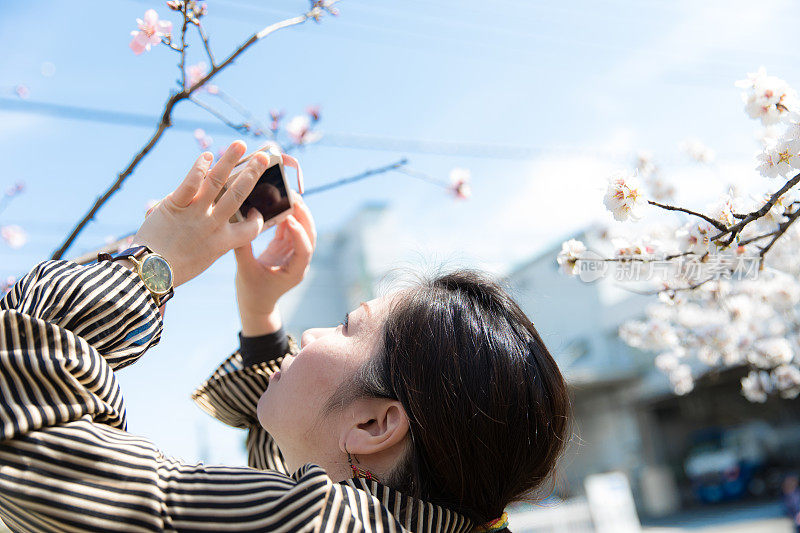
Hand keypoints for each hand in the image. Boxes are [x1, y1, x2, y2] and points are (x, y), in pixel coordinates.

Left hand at [133, 141, 267, 287]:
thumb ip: (209, 239)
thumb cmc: (172, 270)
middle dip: (253, 173)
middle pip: (239, 194)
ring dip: (230, 160)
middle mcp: (213, 225)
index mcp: (223, 242)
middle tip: (264, 157)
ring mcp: (195, 214)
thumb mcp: (201, 259)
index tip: (255, 212)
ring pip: (217, 182)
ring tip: (240, 145)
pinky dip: (199, 167)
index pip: (251, 229)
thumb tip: (208, 220)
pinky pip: (190, 183)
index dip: (257, 219)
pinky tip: (207, 156)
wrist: (148, 272)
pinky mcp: (174, 206)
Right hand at [234, 193, 315, 329]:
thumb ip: (243, 250)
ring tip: (289, 195)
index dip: (299, 234)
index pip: (304, 251)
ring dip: (298, 213)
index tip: (290, 219)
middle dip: (304, 216)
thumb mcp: (245, 271)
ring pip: (302, 230)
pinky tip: (279, 202)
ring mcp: (293, 254)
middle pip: (309, 236)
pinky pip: (289, 230)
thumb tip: (239, 225)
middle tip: (295, 197)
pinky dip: (286, 216)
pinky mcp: (285, 248)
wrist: (255, 303)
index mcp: (295, 272)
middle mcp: (299, 262)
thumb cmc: (252, 292)